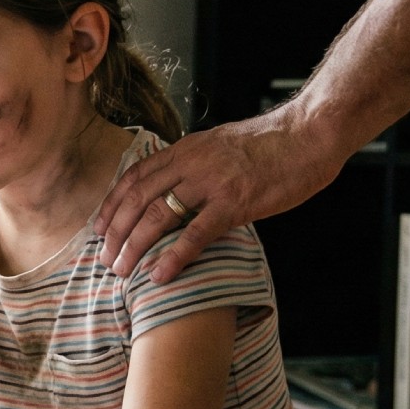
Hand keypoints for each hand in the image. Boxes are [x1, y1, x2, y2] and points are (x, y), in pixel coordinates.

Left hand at [94, 104, 346, 282]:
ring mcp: (211, 183)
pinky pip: (195, 234)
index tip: (99, 228)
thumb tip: (179, 189)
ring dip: (134, 247)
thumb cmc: (272, 144)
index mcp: (186, 149)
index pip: (135, 177)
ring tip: (123, 270)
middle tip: (106, 259)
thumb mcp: (221, 145)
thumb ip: (196, 165)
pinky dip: (174, 256)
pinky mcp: (235, 203)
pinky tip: (160, 275)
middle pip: (138, 199)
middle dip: (115, 232)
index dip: (112, 204)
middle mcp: (191, 163)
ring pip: (157, 217)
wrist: (310, 134)